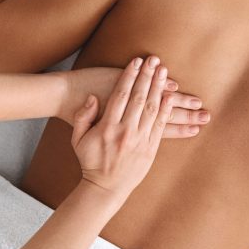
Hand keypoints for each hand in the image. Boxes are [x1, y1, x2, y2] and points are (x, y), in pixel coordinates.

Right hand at [69, 56, 203, 199]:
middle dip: (147, 77)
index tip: (136, 61)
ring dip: (159, 88)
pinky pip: (160, 125)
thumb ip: (82, 117)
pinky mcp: (151, 148)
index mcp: (108, 127)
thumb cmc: (90, 161)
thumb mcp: (77, 139)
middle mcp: (126, 131)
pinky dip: (166, 109)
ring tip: (164, 71)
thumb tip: (92, 98)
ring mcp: (140, 140)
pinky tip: (171, 95)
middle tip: (154, 60)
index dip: (130, 76)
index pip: (121, 95)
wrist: (105, 188)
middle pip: (139, 98)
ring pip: (152, 109)